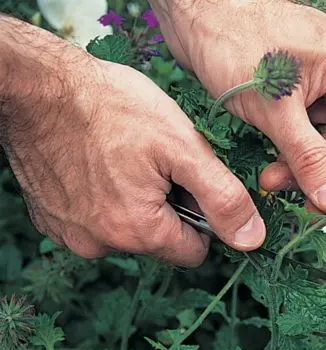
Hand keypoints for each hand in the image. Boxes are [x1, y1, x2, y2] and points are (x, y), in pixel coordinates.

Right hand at [0, 19, 265, 265]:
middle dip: (169, 207)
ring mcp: (70, 234)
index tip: (191, 182)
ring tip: (125, 158)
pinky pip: (95, 221)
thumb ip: (223, 198)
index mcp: (138, 232)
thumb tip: (252, 239)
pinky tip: (99, 163)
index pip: (194, 252)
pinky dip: (104, 198)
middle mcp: (100, 245)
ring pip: (127, 230)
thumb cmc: (110, 107)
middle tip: (157, 162)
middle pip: (160, 241)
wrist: (37, 86)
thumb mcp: (182, 147)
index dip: (203, 217)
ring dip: (136, 202)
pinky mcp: (50, 219)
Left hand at [150, 0, 325, 224]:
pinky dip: (291, 158)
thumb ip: (310, 157)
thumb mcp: (276, 108)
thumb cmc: (235, 42)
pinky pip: (307, 137)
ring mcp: (323, 88)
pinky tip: (270, 171)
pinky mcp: (299, 96)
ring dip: (304, 171)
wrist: (195, 13)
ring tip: (271, 182)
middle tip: (305, 208)